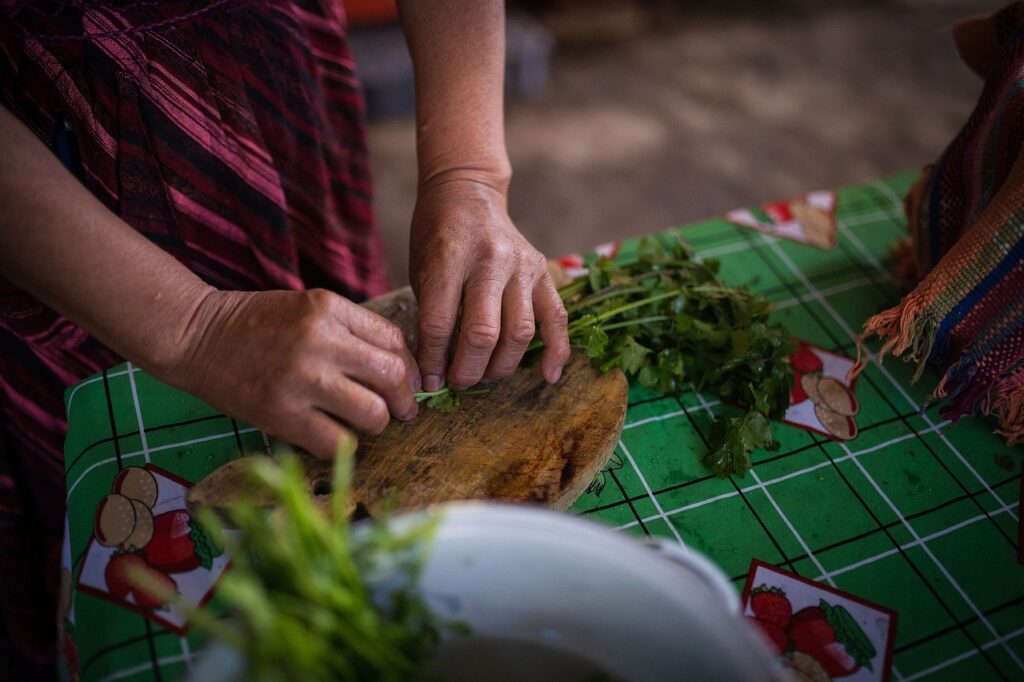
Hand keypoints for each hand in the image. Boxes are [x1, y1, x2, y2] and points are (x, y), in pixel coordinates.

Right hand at [164, 289, 420, 458]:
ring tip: (362, 422)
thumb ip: (351, 330)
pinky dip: (342, 444)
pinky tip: (331, 434)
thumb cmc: (256, 325)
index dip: (407, 367)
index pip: (393, 339)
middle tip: (398, 410)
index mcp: (328, 308)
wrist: (195, 335)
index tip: (402, 383)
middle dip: (403, 400)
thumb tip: (400, 368)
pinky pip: (336, 442)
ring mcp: (301, 379)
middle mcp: (320, 340)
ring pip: (373, 414)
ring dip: (376, 424)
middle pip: (393, 377)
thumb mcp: (308, 308)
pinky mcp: (281, 414)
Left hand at [409, 179, 569, 390]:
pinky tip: (547, 375)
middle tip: (458, 382)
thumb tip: (437, 370)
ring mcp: (522, 266)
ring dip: (502, 366)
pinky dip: (556, 351)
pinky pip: (557, 318)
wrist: (467, 192)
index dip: (432, 361)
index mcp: (449, 257)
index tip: (429, 382)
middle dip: (468, 370)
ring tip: (485, 376)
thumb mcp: (422, 271)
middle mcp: (490, 261)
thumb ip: (433, 315)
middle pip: (483, 333)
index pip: (439, 323)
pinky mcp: (544, 272)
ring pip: (520, 333)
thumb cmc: (436, 235)